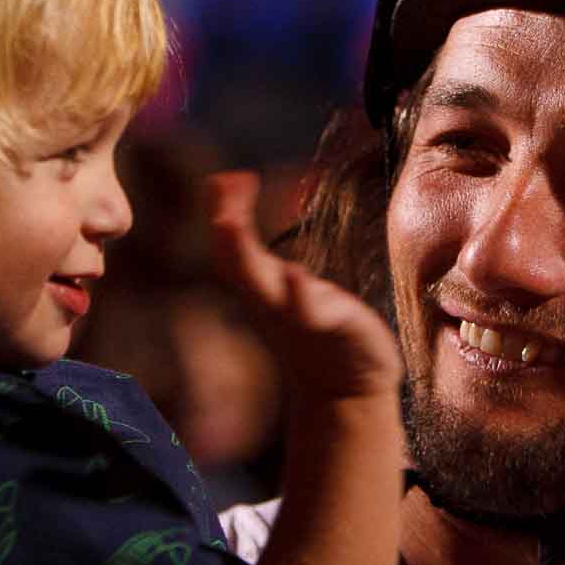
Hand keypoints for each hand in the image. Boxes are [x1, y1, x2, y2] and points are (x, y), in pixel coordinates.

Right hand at [208, 171, 402, 401]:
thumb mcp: (280, 283)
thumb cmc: (314, 327)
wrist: (345, 387)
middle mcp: (269, 300)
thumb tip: (242, 207)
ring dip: (246, 257)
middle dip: (225, 225)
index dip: (222, 207)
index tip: (224, 177)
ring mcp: (295, 316)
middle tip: (219, 186)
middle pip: (234, 262)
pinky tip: (297, 276)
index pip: (228, 243)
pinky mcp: (328, 329)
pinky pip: (309, 313)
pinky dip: (299, 295)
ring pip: (263, 287)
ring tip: (232, 224)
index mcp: (259, 286)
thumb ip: (259, 254)